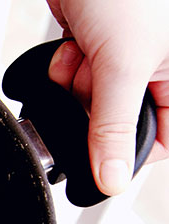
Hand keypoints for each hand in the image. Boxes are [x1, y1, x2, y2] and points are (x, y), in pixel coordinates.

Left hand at [46, 0, 168, 195]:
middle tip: (95, 78)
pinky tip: (73, 43)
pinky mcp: (94, 47)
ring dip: (77, 82)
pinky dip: (66, 66)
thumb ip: (112, 127)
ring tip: (85, 51)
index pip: (164, 138)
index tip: (102, 157)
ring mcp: (123, 57)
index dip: (129, 151)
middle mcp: (157, 68)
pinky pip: (73, 80)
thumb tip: (113, 178)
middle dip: (94, 104)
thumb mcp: (123, 65)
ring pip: (90, 102)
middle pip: (117, 120)